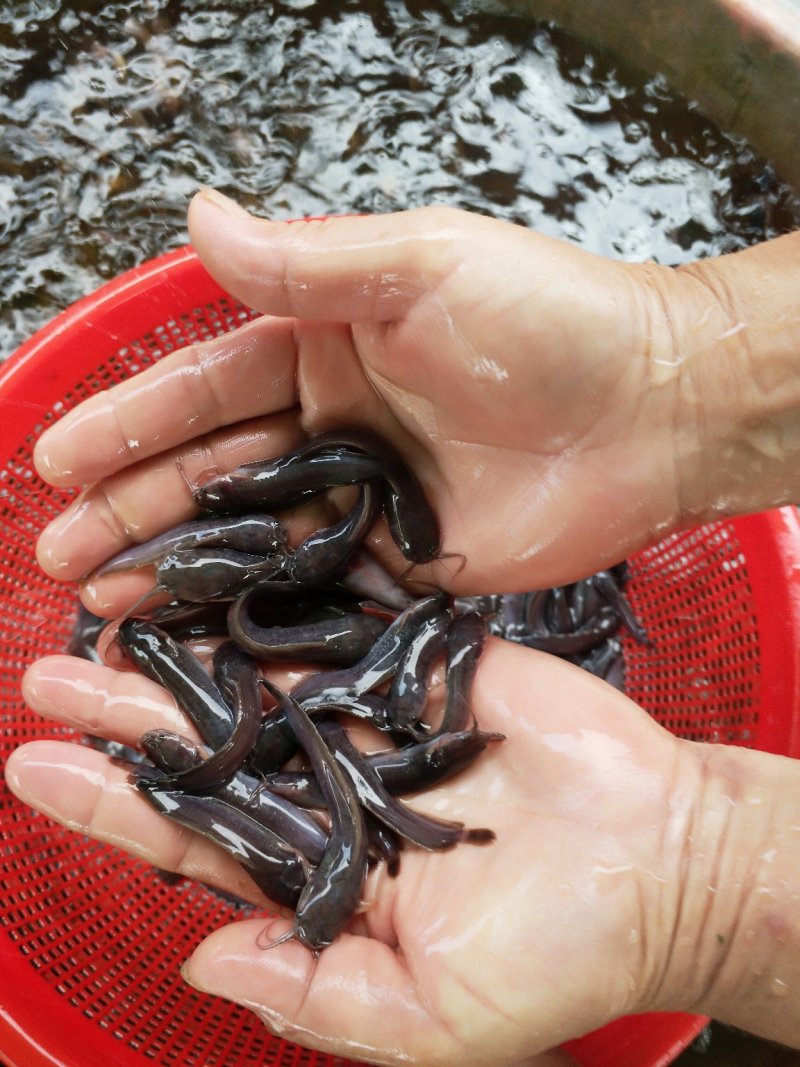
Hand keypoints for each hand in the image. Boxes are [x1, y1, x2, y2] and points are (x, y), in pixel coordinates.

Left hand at [7, 639, 701, 1065]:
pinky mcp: (426, 670)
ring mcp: (378, 724)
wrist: (663, 863)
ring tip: (111, 622)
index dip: (113, 803)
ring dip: (187, 656)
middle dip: (126, 716)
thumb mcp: (429, 1021)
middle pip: (211, 747)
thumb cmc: (559, 954)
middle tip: (48, 678)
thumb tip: (205, 960)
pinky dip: (281, 609)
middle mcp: (338, 789)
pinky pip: (343, 631)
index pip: (195, 835)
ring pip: (261, 681)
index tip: (38, 768)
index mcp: (325, 871)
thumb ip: (313, 994)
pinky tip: (222, 586)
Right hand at [33, 191, 725, 604]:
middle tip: (60, 546)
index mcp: (328, 346)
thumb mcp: (419, 265)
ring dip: (175, 562)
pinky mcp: (406, 561)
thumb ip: (305, 263)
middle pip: (213, 471)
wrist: (651, 410)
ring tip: (97, 594)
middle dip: (132, 505)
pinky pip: (317, 586)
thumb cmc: (547, 321)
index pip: (206, 389)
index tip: (58, 453)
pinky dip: (255, 607)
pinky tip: (197, 627)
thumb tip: (198, 217)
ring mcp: (368, 497)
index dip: (132, 422)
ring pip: (251, 536)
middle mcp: (337, 423)